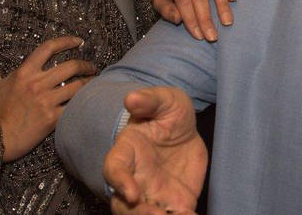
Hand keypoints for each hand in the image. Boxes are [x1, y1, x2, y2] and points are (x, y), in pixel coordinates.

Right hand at [0, 36, 95, 161]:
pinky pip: (74, 105)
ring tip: (94, 82)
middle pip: (71, 66)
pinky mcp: (53, 118)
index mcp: (25, 72)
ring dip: (89, 82)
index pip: (49, 48)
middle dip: (85, 64)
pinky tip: (89, 100)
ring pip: (77, 85)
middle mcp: (37, 83)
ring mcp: (46, 101)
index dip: (66, 41)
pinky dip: (84, 101)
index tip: (78, 41)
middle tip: (91, 67)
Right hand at [105, 87, 207, 214]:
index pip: (114, 169)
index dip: (120, 182)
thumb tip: (132, 98)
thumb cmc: (168, 113)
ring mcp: (153, 193)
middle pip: (125, 205)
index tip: (132, 193)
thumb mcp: (165, 99)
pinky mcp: (174, 202)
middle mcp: (136, 178)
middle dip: (138, 214)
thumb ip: (150, 100)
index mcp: (127, 151)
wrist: (187, 130)